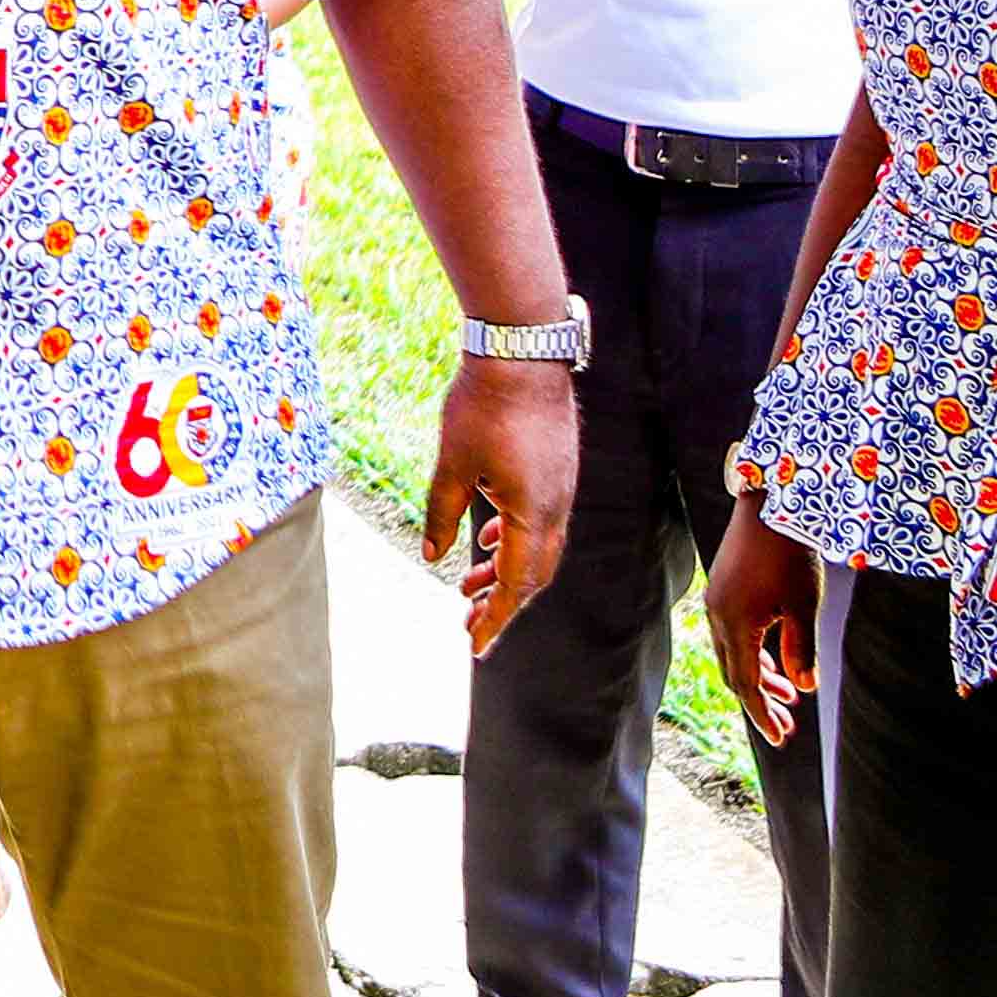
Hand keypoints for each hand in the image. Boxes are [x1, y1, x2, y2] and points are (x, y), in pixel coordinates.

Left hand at [421, 355, 573, 652]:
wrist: (522, 350)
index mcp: (532, 515)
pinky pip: (543, 521)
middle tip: (467, 622)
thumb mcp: (450, 466)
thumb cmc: (482, 406)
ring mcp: (563, 489)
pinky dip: (515, 539)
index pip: (516, 585)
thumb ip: (441, 516)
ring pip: (540, 548)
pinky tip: (486, 537)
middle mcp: (556, 508)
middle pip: (535, 575)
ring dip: (506, 570)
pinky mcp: (560, 471)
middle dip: (501, 603)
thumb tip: (433, 557)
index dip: (495, 619)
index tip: (475, 646)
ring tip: (468, 585)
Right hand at [703, 503, 819, 741]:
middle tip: (787, 723)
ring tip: (788, 693)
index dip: (763, 715)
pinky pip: (732, 633)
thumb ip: (801, 650)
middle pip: (735, 673)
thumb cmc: (791, 553)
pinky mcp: (721, 588)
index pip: (747, 684)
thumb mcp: (803, 606)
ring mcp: (716, 601)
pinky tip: (775, 656)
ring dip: (759, 675)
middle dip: (761, 700)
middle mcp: (718, 616)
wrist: (770, 503)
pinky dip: (752, 651)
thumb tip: (804, 687)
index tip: (781, 738)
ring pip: (733, 653)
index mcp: (735, 625)